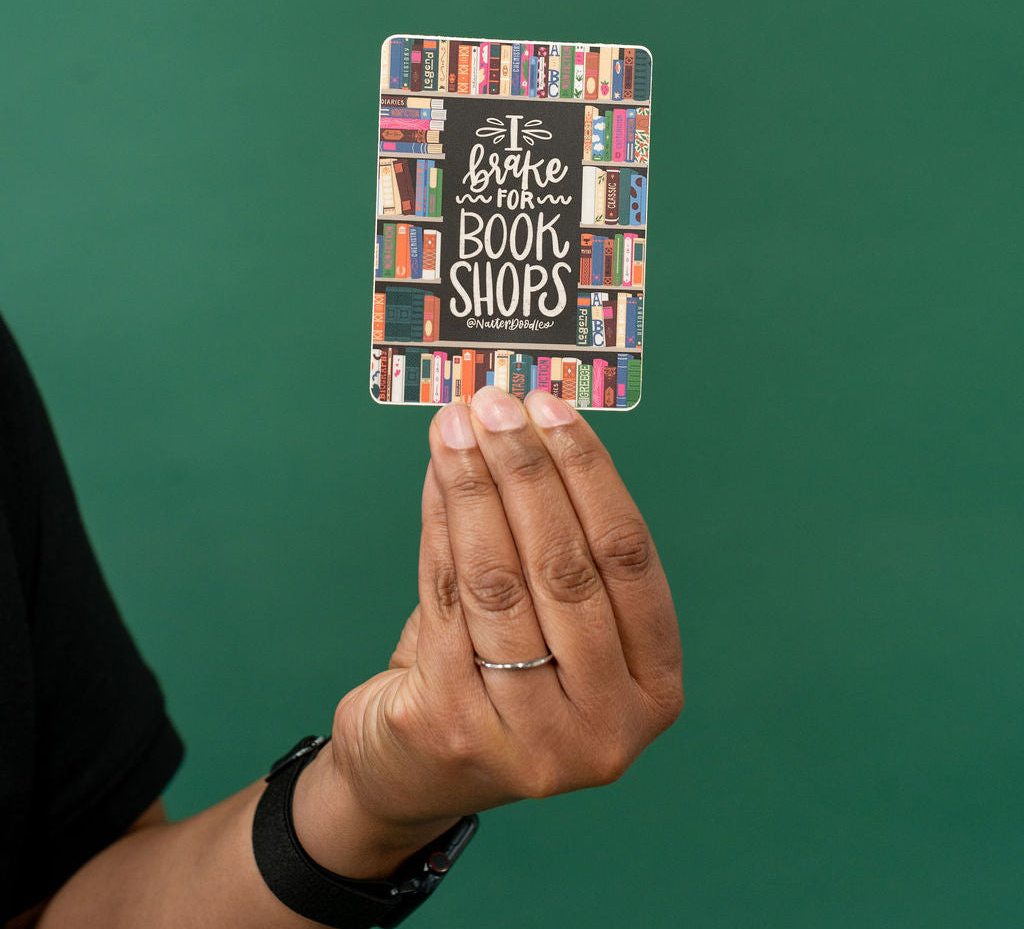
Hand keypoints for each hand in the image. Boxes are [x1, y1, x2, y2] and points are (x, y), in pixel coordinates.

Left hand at [313, 387, 681, 871]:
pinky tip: (436, 478)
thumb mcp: (555, 628)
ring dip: (476, 488)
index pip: (629, 560)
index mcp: (653, 690)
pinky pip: (446, 600)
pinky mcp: (454, 729)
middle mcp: (606, 725)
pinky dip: (440, 526)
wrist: (416, 773)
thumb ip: (556, 548)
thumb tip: (526, 429)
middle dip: (528, 471)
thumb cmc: (501, 681)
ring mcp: (532, 738)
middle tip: (496, 402)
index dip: (590, 475)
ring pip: (503, 582)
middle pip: (567, 568)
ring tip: (456, 426)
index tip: (553, 409)